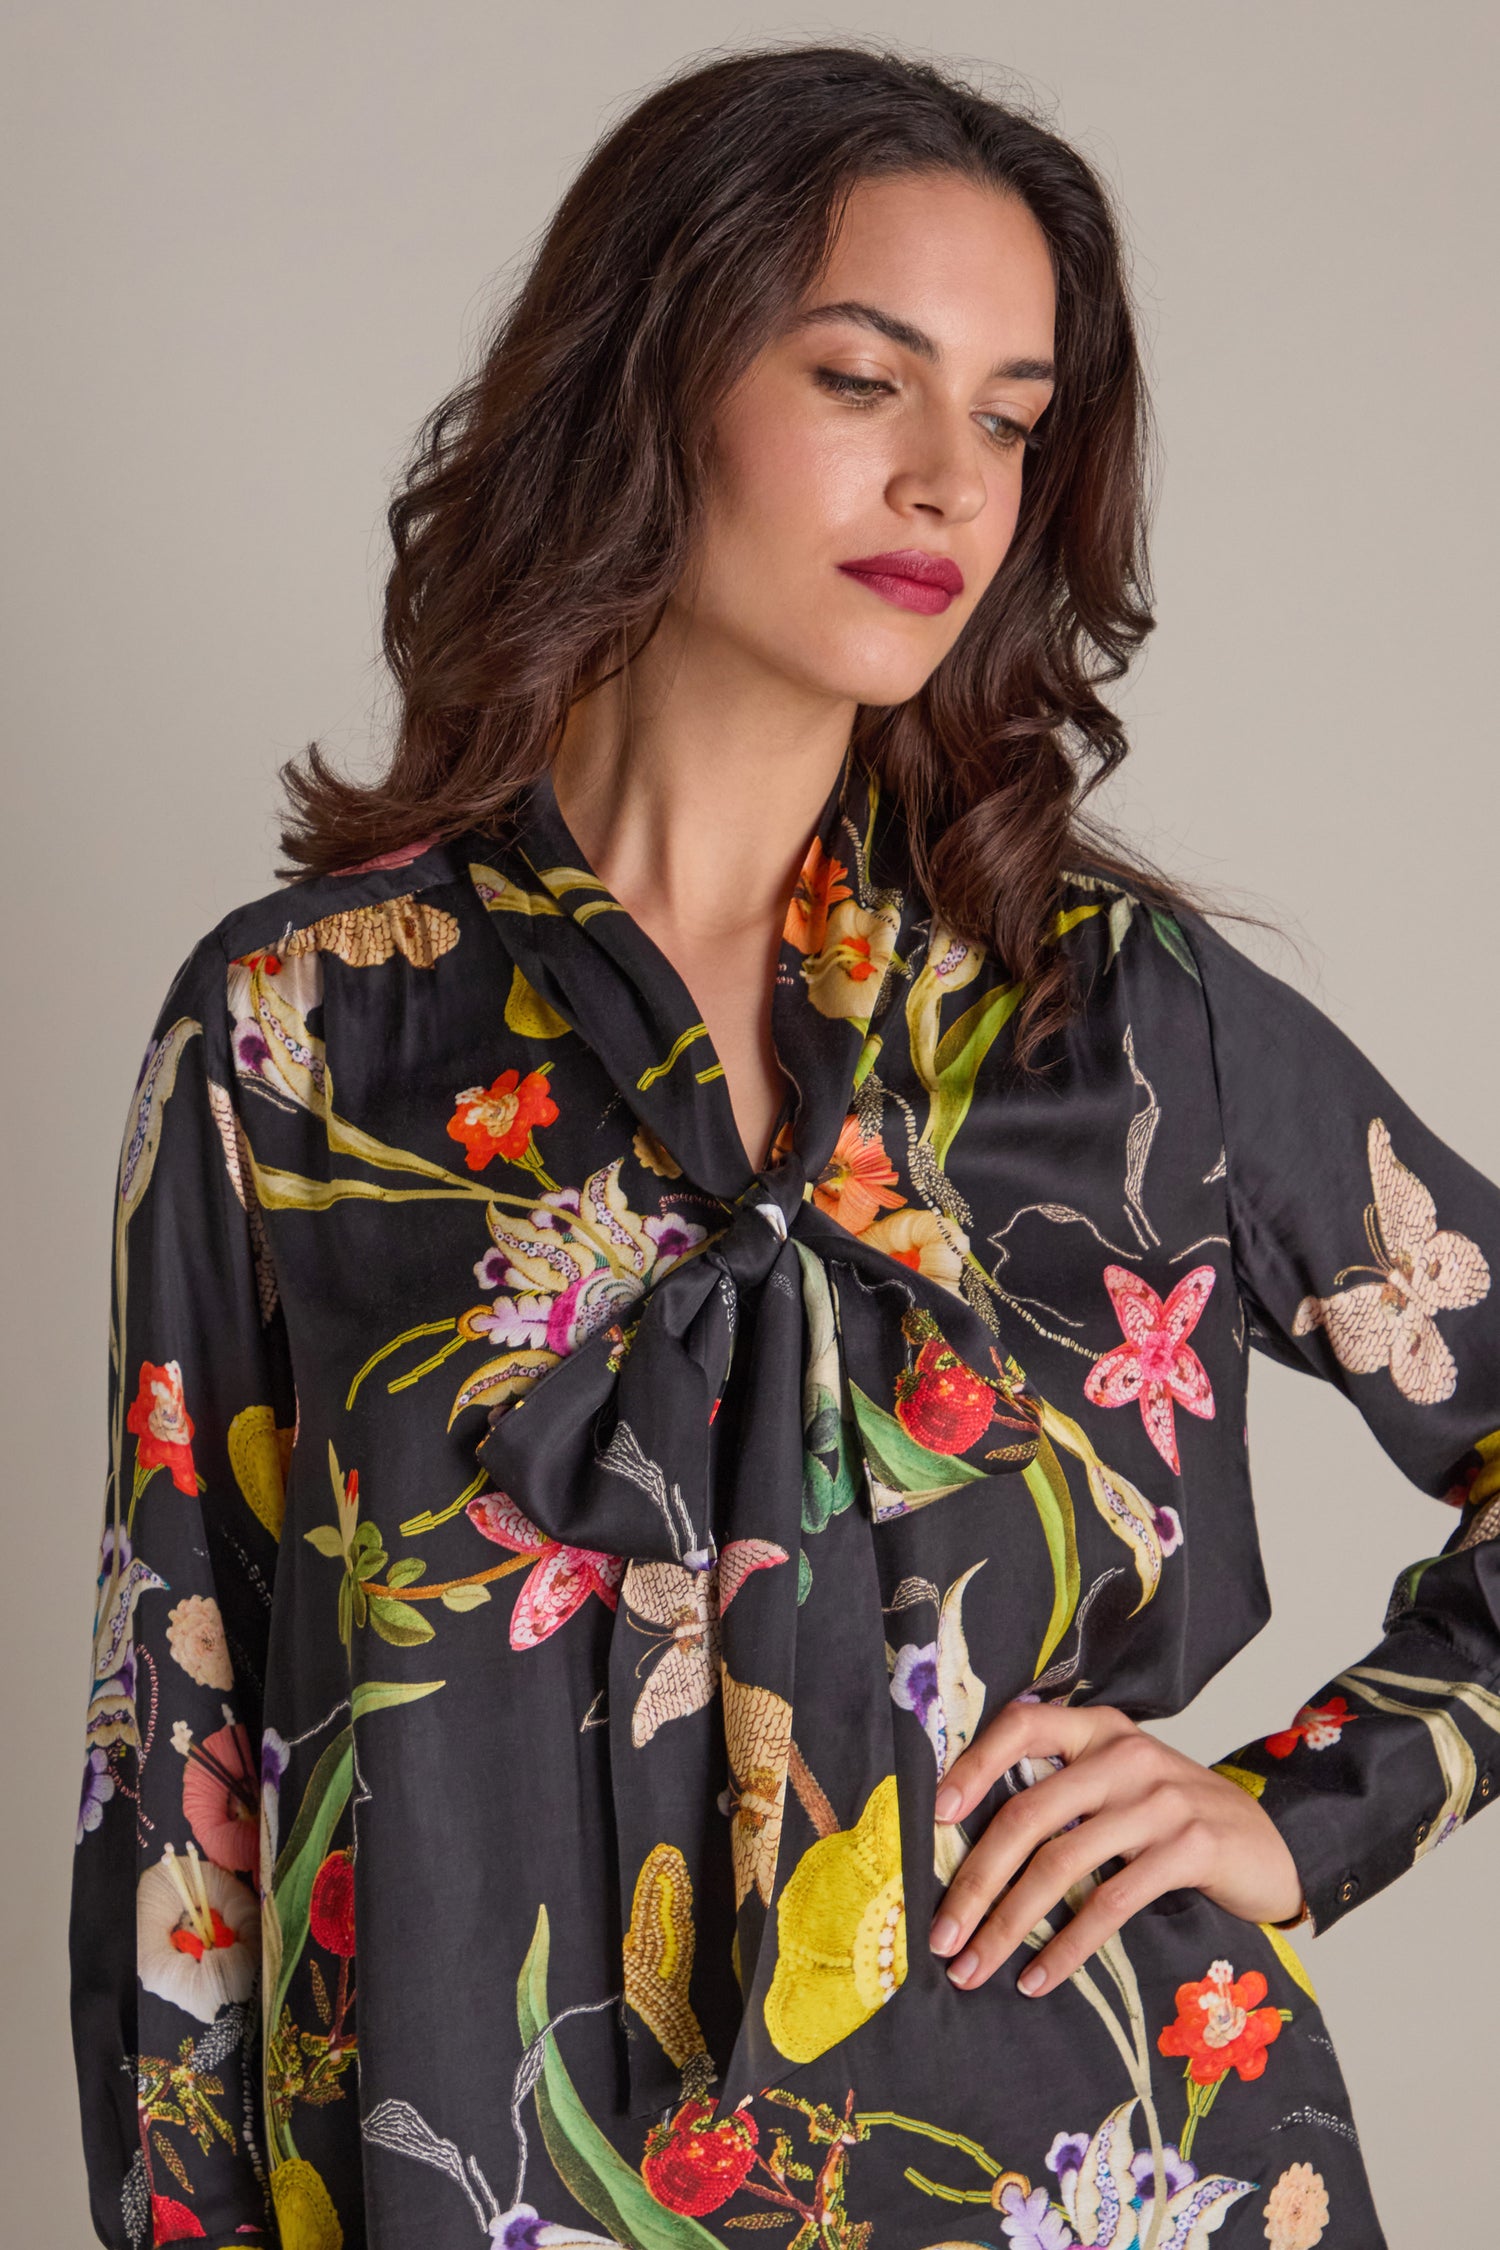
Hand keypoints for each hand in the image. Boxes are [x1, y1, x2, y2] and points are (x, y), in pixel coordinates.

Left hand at [927, 1697, 1304, 1996]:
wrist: (1268, 1845)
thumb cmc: (1174, 1819)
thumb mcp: (1120, 1785)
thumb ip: (1063, 1791)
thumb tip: (970, 1842)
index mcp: (1099, 1730)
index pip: (1021, 1726)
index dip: (973, 1765)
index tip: (936, 1815)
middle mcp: (1125, 1754)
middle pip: (1028, 1812)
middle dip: (976, 1880)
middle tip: (941, 1935)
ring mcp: (1160, 1800)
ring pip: (1061, 1863)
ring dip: (1009, 1924)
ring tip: (975, 1968)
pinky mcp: (1189, 1849)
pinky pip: (1111, 1903)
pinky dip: (1067, 1947)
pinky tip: (1039, 1978)